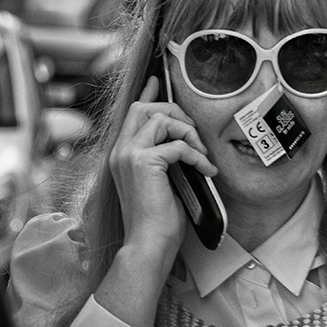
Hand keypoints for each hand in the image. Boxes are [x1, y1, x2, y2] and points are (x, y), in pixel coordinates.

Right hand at [108, 75, 216, 262]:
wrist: (148, 245)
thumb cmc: (157, 221)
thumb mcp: (160, 182)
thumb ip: (163, 160)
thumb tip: (182, 144)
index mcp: (121, 155)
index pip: (133, 114)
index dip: (148, 95)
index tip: (158, 81)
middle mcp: (120, 151)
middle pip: (145, 108)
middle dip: (175, 113)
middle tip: (195, 134)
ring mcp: (128, 155)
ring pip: (161, 119)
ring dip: (188, 132)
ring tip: (202, 155)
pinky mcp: (143, 163)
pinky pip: (177, 145)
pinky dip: (196, 155)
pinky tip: (207, 171)